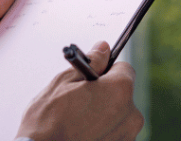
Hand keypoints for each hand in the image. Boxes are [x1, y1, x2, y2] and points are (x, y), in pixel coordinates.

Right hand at [17, 42, 143, 140]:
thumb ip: (91, 62)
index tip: (92, 78)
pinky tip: (82, 134)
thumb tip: (103, 48)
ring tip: (78, 122)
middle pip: (122, 95)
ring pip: (118, 117)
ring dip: (104, 116)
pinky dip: (102, 133)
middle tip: (80, 102)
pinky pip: (114, 134)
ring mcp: (127, 137)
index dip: (106, 71)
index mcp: (120, 91)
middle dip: (105, 95)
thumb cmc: (49, 122)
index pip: (124, 69)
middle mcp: (131, 115)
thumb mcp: (65, 82)